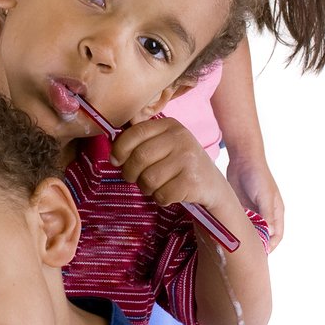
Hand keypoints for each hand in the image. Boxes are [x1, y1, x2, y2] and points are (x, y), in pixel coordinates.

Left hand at [110, 116, 237, 217]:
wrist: (212, 186)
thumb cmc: (178, 164)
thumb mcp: (163, 145)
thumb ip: (140, 141)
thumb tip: (113, 153)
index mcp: (170, 125)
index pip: (134, 133)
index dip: (119, 149)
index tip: (116, 161)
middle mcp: (181, 138)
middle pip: (139, 158)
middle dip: (130, 173)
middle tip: (134, 179)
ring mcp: (189, 160)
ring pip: (148, 179)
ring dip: (146, 188)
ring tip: (155, 186)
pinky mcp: (193, 182)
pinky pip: (161, 195)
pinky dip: (160, 199)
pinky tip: (169, 193)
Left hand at [225, 153, 284, 247]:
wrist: (243, 159)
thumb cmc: (259, 176)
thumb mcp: (265, 196)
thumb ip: (267, 215)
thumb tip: (269, 233)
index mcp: (276, 212)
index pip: (277, 235)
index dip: (271, 245)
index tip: (261, 253)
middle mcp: (265, 213)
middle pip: (263, 235)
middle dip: (257, 244)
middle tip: (247, 254)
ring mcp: (252, 210)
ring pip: (251, 230)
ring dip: (246, 237)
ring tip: (238, 247)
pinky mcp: (241, 207)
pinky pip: (240, 222)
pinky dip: (237, 228)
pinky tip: (230, 234)